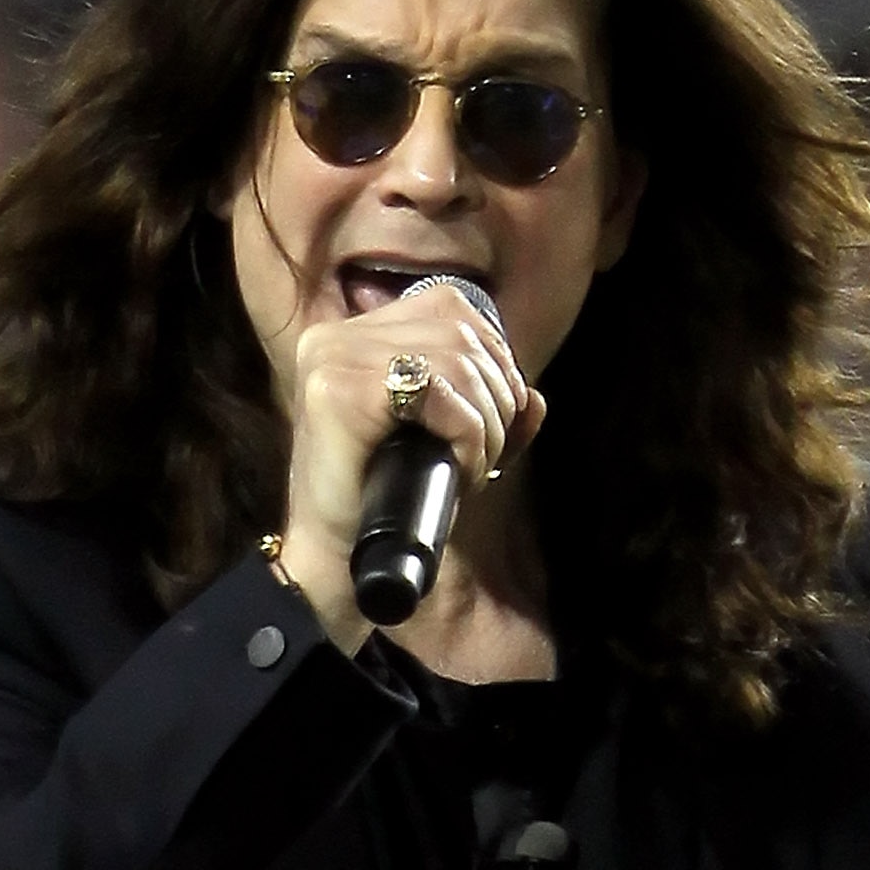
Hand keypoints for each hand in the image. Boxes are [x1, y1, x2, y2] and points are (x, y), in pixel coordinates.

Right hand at [278, 290, 541, 650]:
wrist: (333, 561)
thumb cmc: (383, 502)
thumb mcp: (442, 444)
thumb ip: (485, 413)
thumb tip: (537, 399)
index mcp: (353, 334)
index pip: (449, 308)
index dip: (494, 358)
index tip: (497, 420)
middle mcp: (336, 336)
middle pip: (460, 331)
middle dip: (498, 396)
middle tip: (490, 455)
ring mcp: (334, 359)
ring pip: (456, 359)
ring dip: (487, 422)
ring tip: (475, 468)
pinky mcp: (340, 391)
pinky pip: (438, 392)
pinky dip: (469, 433)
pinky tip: (464, 469)